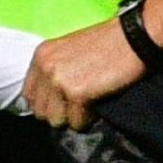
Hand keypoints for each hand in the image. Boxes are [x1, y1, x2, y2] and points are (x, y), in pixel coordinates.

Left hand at [23, 17, 147, 128]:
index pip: (28, 96)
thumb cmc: (107, 44)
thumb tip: (46, 100)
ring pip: (55, 121)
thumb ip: (53, 71)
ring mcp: (59, 81)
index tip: (62, 103)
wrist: (134, 39)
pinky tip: (98, 102)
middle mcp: (45, 68)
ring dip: (73, 117)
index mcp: (40, 56)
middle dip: (59, 113)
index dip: (46, 104)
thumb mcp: (68, 51)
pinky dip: (89, 119)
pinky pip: (76, 123)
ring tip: (89, 102)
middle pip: (40, 112)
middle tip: (78, 105)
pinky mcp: (77, 93)